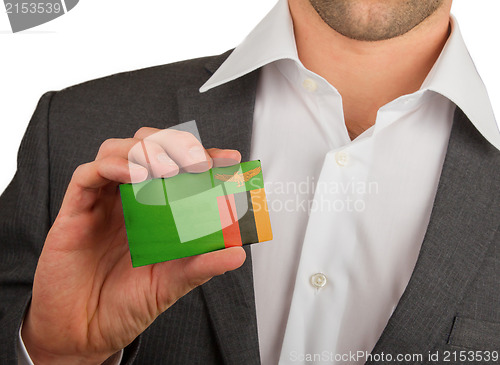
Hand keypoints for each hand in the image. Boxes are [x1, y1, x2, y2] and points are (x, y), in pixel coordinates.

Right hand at [21, 127, 244, 363]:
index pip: (179, 168)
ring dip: (145, 150)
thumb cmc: (125, 304)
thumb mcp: (171, 284)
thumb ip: (201, 266)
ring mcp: (102, 202)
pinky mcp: (75, 211)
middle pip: (147, 147)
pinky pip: (87, 175)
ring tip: (168, 169)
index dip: (204, 156)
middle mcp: (128, 199)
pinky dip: (112, 166)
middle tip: (198, 162)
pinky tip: (134, 175)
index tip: (230, 159)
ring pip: (117, 150)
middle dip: (174, 144)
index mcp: (154, 209)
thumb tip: (238, 253)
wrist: (85, 333)